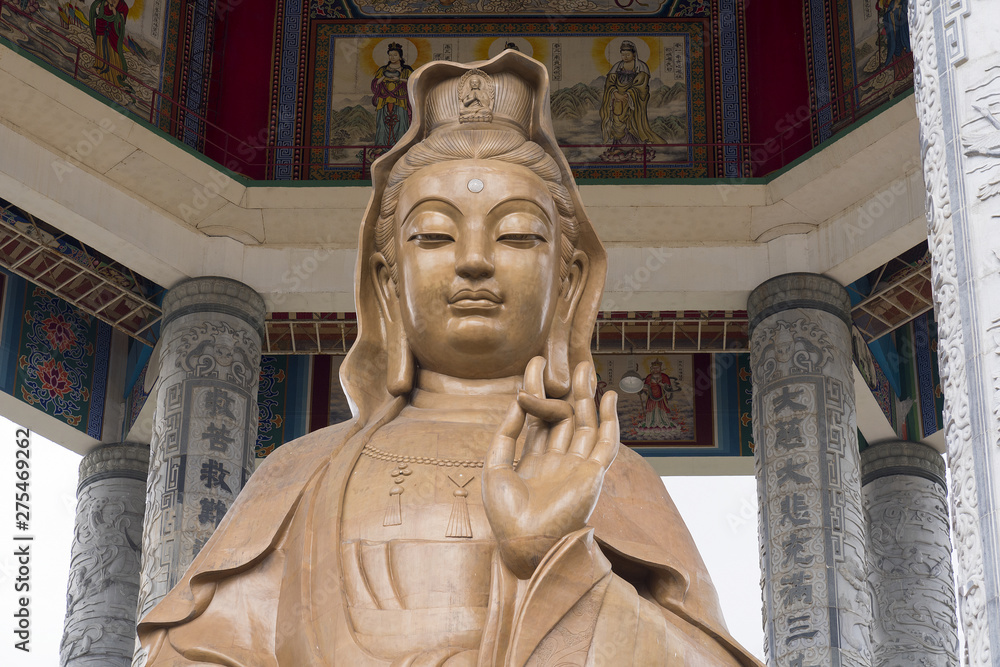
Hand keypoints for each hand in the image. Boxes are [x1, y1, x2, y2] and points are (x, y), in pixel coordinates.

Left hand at [482, 357, 619, 578]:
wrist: (524, 545)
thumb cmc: (505, 514)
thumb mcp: (495, 466)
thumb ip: (507, 433)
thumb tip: (518, 399)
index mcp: (533, 461)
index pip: (538, 417)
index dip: (538, 390)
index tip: (535, 364)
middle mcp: (556, 461)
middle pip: (564, 417)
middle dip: (566, 389)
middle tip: (567, 361)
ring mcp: (576, 467)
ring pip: (585, 424)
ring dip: (587, 397)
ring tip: (586, 368)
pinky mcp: (592, 474)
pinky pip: (605, 443)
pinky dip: (610, 420)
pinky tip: (609, 397)